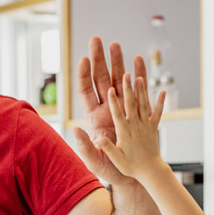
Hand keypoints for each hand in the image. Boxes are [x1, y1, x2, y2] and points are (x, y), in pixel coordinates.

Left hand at [75, 36, 149, 185]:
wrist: (131, 174)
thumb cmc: (110, 170)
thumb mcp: (95, 161)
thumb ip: (85, 147)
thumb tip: (75, 129)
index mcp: (95, 118)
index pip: (86, 92)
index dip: (84, 75)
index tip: (84, 59)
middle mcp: (107, 110)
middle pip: (102, 80)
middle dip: (100, 60)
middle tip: (98, 40)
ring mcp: (123, 109)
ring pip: (119, 81)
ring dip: (118, 62)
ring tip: (117, 44)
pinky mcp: (137, 111)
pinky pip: (138, 90)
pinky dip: (139, 75)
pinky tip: (139, 61)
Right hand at [97, 72, 166, 184]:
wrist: (150, 172)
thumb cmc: (131, 167)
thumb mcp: (116, 160)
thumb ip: (108, 148)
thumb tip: (99, 139)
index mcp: (124, 133)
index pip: (118, 114)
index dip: (113, 102)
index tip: (109, 89)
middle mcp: (136, 126)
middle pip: (131, 104)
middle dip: (127, 88)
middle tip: (125, 74)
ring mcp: (146, 126)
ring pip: (143, 105)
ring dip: (142, 90)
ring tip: (139, 76)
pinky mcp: (154, 128)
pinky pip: (158, 113)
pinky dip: (160, 102)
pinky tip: (162, 91)